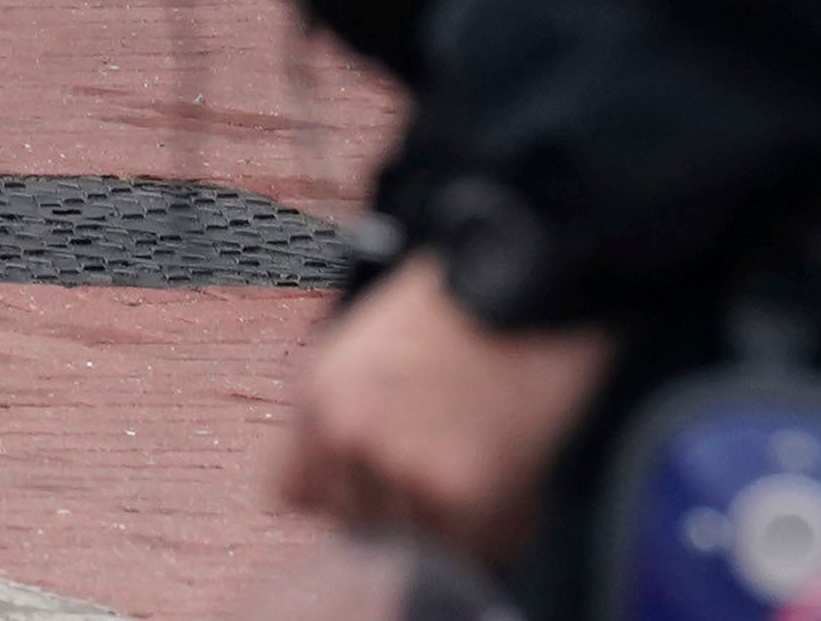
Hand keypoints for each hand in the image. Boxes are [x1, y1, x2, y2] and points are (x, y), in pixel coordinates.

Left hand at [268, 259, 611, 566]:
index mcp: (316, 393)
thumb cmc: (460, 299)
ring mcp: (401, 468)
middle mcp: (347, 435)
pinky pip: (470, 546)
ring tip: (475, 463)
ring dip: (443, 521)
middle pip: (353, 523)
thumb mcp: (365, 342)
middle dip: (393, 506)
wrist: (530, 273)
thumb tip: (339, 477)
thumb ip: (342, 406)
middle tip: (439, 466)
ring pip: (412, 541)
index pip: (290, 494)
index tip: (369, 485)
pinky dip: (492, 527)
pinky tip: (505, 476)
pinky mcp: (461, 494)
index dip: (335, 493)